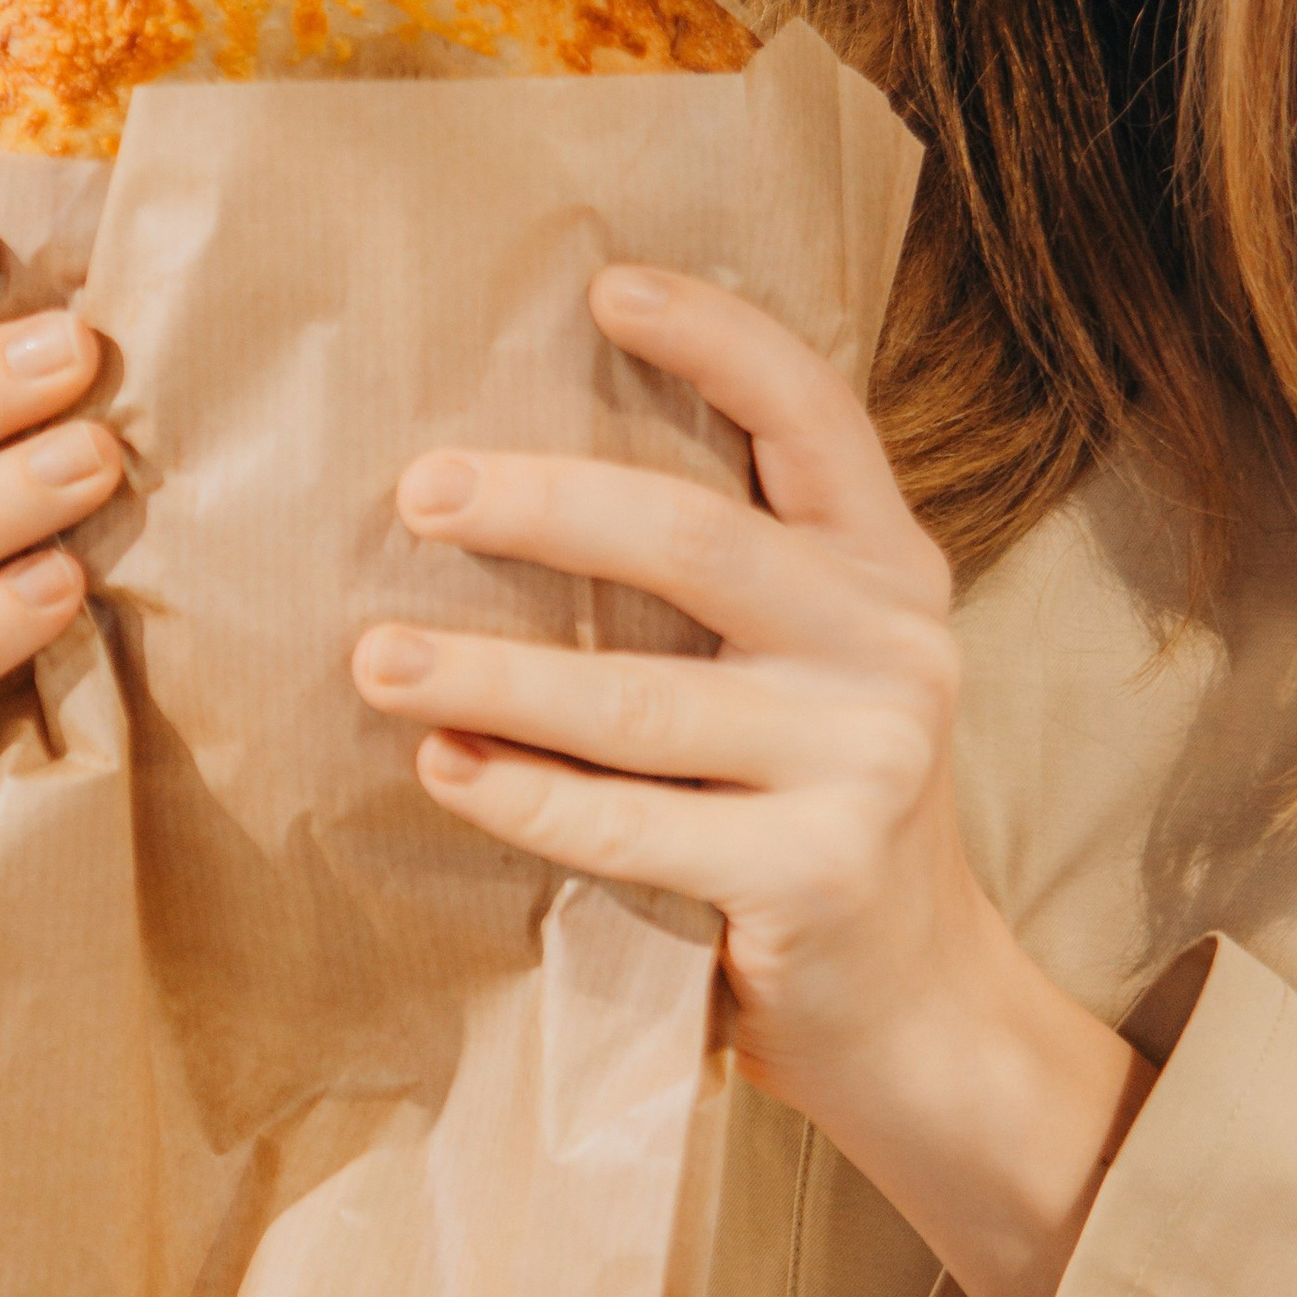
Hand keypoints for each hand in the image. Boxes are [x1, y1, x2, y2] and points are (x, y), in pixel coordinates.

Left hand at [352, 265, 1149, 1296]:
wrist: (922, 1009)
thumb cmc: (823, 803)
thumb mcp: (820, 660)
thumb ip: (739, 568)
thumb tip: (525, 460)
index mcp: (891, 565)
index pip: (814, 414)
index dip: (715, 338)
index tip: (602, 287)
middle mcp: (894, 645)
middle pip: (697, 542)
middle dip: (542, 505)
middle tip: (417, 491)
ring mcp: (865, 763)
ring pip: (639, 701)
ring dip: (490, 671)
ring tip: (374, 653)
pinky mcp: (814, 876)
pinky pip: (631, 827)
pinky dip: (523, 795)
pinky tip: (442, 764)